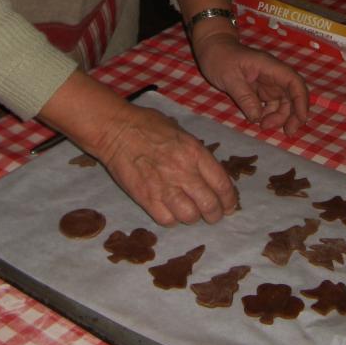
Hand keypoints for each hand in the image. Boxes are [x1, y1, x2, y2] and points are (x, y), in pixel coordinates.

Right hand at [93, 105, 237, 226]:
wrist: (116, 129)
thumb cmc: (147, 124)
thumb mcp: (180, 131)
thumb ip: (195, 152)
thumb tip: (206, 170)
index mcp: (195, 152)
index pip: (222, 184)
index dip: (229, 199)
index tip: (229, 205)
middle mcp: (183, 171)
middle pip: (210, 205)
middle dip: (215, 214)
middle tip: (213, 215)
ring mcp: (164, 187)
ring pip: (190, 216)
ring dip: (193, 217)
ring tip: (191, 213)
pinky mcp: (145, 198)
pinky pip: (167, 220)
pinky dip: (171, 219)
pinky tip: (170, 211)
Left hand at [194, 33, 308, 135]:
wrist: (211, 48)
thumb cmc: (219, 58)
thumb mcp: (229, 78)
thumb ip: (244, 97)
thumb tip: (258, 118)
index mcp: (269, 67)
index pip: (294, 82)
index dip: (301, 101)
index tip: (301, 119)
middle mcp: (273, 75)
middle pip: (293, 95)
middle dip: (294, 114)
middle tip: (288, 132)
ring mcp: (267, 83)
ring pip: (283, 102)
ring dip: (279, 117)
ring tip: (264, 126)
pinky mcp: (260, 90)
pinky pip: (271, 104)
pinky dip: (269, 114)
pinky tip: (258, 120)